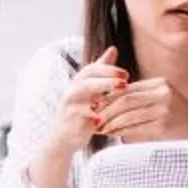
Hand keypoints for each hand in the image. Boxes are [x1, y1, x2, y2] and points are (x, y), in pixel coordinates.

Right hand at [32, 50, 125, 187]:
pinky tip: (110, 116)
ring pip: (84, 93)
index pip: (91, 70)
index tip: (126, 73)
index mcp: (78, 84)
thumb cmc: (80, 112)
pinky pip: (84, 116)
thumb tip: (113, 49)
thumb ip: (101, 71)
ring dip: (103, 90)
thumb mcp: (90, 90)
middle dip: (107, 77)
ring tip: (120, 91)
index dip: (108, 69)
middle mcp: (72, 92)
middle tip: (125, 79)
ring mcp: (70, 106)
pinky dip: (97, 115)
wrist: (61, 139)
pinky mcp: (71, 122)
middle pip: (88, 78)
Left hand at [93, 76, 187, 146]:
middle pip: (126, 99)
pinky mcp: (165, 123)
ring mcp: (165, 107)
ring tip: (99, 128)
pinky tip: (112, 135)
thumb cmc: (180, 123)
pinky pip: (136, 126)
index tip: (94, 105)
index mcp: (160, 83)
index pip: (128, 88)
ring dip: (111, 122)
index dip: (109, 97)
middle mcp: (163, 92)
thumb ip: (142, 101)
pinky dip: (121, 130)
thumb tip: (113, 103)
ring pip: (129, 113)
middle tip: (92, 117)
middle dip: (106, 109)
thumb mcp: (162, 104)